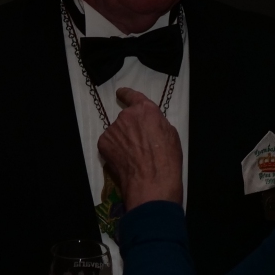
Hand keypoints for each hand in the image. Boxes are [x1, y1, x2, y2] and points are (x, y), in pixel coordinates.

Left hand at [98, 88, 184, 208]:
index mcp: (145, 110)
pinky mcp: (103, 142)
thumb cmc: (167, 159)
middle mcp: (126, 116)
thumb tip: (148, 124)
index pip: (132, 96)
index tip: (121, 93)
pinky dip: (114, 149)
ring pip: (117, 132)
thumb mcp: (171, 134)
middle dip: (130, 128)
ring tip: (133, 156)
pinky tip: (124, 160)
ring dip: (122, 139)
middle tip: (139, 145)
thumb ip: (156, 122)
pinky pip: (109, 143)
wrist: (151, 181)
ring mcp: (112, 129)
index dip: (127, 94)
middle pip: (126, 118)